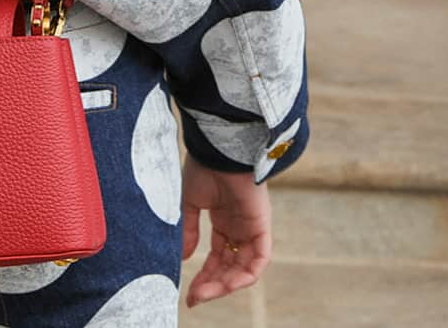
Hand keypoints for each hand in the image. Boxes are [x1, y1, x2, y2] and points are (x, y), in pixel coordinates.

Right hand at [181, 155, 271, 308]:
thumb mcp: (189, 203)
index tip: (188, 292)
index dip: (204, 276)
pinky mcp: (262, 226)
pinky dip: (244, 275)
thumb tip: (185, 258)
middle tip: (194, 297)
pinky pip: (259, 260)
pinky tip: (226, 283)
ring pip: (243, 268)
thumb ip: (189, 231)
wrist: (217, 150)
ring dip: (225, 284)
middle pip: (229, 266)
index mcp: (223, 220)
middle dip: (212, 284)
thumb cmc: (203, 168)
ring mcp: (251, 228)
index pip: (217, 257)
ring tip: (203, 293)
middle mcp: (239, 227)